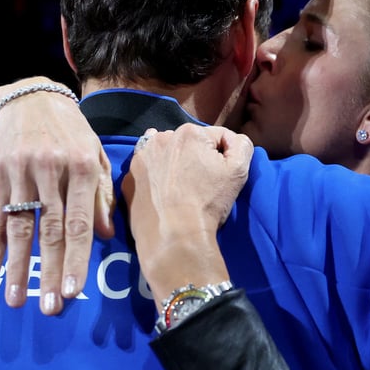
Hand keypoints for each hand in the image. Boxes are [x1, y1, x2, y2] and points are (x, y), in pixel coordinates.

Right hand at [0, 77, 114, 313]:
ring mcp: (21, 172)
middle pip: (50, 230)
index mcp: (81, 167)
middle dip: (49, 272)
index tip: (75, 291)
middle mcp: (50, 170)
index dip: (77, 258)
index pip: (79, 222)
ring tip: (16, 300)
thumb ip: (101, 194)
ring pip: (20, 228)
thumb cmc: (71, 132)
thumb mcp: (94, 154)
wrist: (30, 96)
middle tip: (50, 308)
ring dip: (18, 268)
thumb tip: (106, 236)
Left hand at [123, 123, 253, 304]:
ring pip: (165, 154)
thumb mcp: (238, 171)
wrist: (174, 237)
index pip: (216, 137)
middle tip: (200, 184)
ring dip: (173, 163)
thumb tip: (232, 141)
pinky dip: (154, 177)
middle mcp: (160, 138)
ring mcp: (140, 158)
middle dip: (195, 157)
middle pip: (188, 144)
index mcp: (189, 133)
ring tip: (180, 189)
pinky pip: (146, 171)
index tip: (219, 177)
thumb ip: (241, 145)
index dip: (222, 157)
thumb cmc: (208, 203)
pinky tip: (162, 194)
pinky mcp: (129, 178)